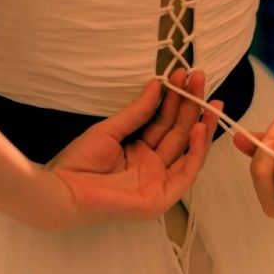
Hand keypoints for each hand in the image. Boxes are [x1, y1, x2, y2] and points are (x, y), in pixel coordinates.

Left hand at [31, 69, 222, 231]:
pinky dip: (196, 151)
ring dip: (200, 124)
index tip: (184, 75)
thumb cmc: (80, 162)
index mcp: (139, 152)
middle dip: (191, 105)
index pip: (164, 123)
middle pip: (178, 133)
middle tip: (199, 78)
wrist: (64, 189)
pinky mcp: (162, 198)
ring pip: (187, 150)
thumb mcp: (111, 129)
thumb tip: (157, 85)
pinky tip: (200, 128)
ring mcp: (158, 183)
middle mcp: (152, 167)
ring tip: (209, 98)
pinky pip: (186, 173)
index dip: (175, 100)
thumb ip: (137, 111)